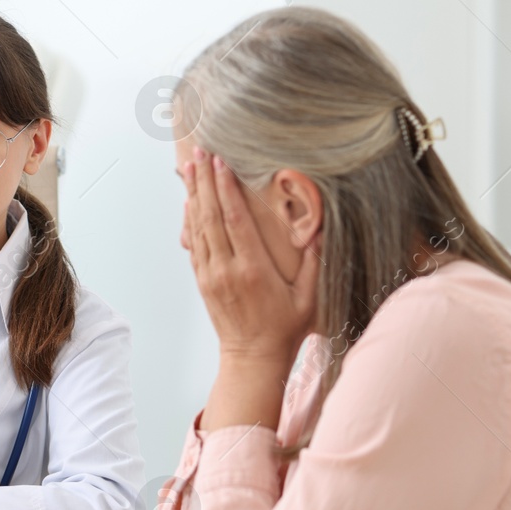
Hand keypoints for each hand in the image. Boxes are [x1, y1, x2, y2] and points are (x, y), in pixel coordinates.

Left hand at [182, 148, 319, 430]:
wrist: (253, 357)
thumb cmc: (285, 329)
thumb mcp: (308, 298)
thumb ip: (314, 263)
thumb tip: (321, 229)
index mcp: (253, 270)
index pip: (235, 221)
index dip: (226, 190)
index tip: (222, 164)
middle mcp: (227, 270)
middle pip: (211, 217)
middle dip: (204, 181)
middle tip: (200, 152)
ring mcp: (211, 275)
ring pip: (198, 227)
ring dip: (193, 194)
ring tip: (189, 167)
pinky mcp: (203, 281)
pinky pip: (194, 244)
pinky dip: (190, 220)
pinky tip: (189, 201)